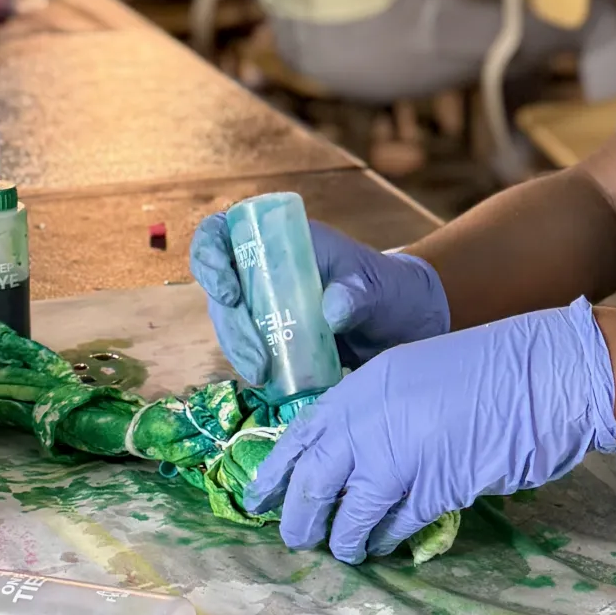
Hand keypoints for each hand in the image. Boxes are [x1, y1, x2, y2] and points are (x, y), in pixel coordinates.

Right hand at [189, 215, 450, 383]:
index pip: (224, 232)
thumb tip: (333, 310)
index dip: (210, 256)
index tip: (228, 293)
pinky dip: (252, 363)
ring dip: (239, 350)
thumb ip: (361, 294)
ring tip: (264, 375)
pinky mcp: (272, 335)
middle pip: (221, 287)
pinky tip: (270, 382)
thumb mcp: (381, 290)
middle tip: (256, 361)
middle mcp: (268, 268)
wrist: (405, 326)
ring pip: (231, 322)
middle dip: (231, 326)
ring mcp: (267, 302)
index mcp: (286, 241)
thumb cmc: (391, 292)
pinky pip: (247, 346)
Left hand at [245, 298, 615, 561]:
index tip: (257, 501)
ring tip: (345, 550)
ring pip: (350, 515)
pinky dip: (387, 539)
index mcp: (363, 387)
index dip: (275, 474)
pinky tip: (385, 544)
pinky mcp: (435, 489)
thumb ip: (376, 411)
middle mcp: (371, 421)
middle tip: (296, 540)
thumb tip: (342, 457)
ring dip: (343, 540)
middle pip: (312, 484)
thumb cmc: (484, 369)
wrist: (542, 373)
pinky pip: (395, 525)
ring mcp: (401, 457)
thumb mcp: (414, 376)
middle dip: (299, 519)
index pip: (300, 437)